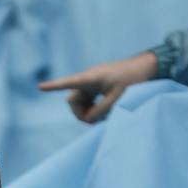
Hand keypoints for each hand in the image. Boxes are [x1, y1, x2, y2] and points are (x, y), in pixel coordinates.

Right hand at [39, 51, 158, 123]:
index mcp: (91, 78)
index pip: (68, 83)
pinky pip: (88, 101)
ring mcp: (93, 83)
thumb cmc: (134, 81)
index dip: (53, 86)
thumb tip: (87, 120)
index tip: (40, 87)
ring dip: (89, 112)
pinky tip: (106, 109)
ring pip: (80, 103)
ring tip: (106, 114)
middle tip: (97, 120)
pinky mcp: (98, 87)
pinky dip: (94, 108)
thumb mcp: (118, 99)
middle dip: (81, 113)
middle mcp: (89, 79)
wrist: (147, 68)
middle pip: (73, 100)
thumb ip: (100, 112)